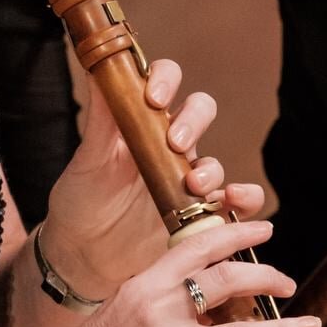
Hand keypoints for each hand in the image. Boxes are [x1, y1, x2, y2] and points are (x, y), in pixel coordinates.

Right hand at [31, 219, 317, 326]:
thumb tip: (198, 292)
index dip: (239, 233)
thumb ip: (157, 297)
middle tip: (290, 283)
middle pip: (229, 280)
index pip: (200, 245)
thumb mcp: (118, 310)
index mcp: (144, 284)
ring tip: (311, 326)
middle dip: (268, 277)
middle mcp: (160, 311)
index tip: (266, 228)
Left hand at [43, 58, 264, 297]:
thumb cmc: (81, 202)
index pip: (163, 83)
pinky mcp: (199, 216)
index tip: (155, 97)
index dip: (166, 80)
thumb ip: (100, 118)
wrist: (83, 259)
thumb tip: (98, 68)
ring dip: (213, 169)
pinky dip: (245, 198)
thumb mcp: (87, 158)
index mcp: (140, 124)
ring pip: (217, 161)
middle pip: (200, 112)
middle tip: (177, 142)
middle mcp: (168, 147)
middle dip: (194, 121)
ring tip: (193, 186)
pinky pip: (236, 203)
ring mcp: (186, 181)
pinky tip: (232, 201)